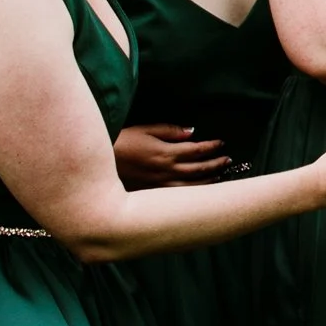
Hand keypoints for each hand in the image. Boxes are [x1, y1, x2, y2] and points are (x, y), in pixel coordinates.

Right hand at [115, 122, 234, 184]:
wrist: (97, 165)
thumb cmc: (120, 143)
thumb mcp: (144, 130)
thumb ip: (169, 131)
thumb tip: (191, 132)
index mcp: (166, 153)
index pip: (196, 150)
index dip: (211, 147)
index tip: (221, 143)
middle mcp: (166, 171)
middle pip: (198, 169)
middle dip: (215, 163)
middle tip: (227, 160)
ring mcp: (161, 185)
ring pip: (192, 185)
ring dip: (209, 180)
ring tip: (220, 175)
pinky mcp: (154, 194)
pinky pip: (180, 195)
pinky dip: (194, 192)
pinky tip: (201, 190)